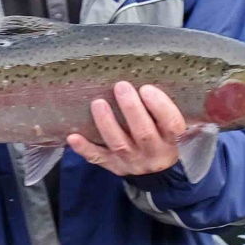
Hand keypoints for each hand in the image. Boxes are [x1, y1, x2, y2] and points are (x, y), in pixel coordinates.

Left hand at [67, 81, 191, 177]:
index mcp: (170, 139)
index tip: (146, 88)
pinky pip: (97, 158)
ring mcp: (132, 161)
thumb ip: (162, 107)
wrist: (154, 171)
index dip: (160, 106)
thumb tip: (147, 73)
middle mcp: (153, 153)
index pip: (171, 124)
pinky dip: (84, 149)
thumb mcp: (169, 126)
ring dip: (107, 123)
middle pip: (143, 133)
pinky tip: (73, 137)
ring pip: (119, 144)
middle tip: (121, 86)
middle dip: (131, 109)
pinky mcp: (113, 165)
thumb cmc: (161, 136)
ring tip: (98, 103)